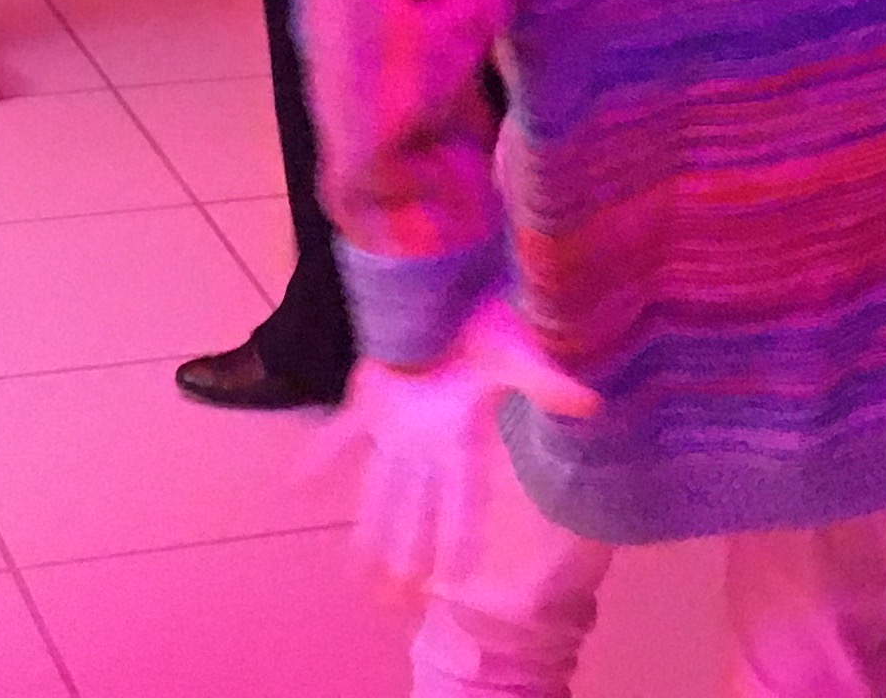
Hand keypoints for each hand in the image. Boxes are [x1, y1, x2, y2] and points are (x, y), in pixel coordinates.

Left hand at [314, 298, 601, 597]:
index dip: (458, 539)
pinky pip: (342, 436)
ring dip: (367, 531)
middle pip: (415, 511)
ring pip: (379, 491)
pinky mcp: (370, 400)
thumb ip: (545, 382)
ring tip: (354, 577)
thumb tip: (591, 403)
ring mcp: (397, 424)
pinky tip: (294, 486)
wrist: (447, 282)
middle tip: (396, 604)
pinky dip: (321, 457)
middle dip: (406, 554)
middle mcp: (428, 442)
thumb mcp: (516, 353)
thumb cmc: (486, 319)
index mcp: (462, 435)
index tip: (455, 582)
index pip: (462, 499)